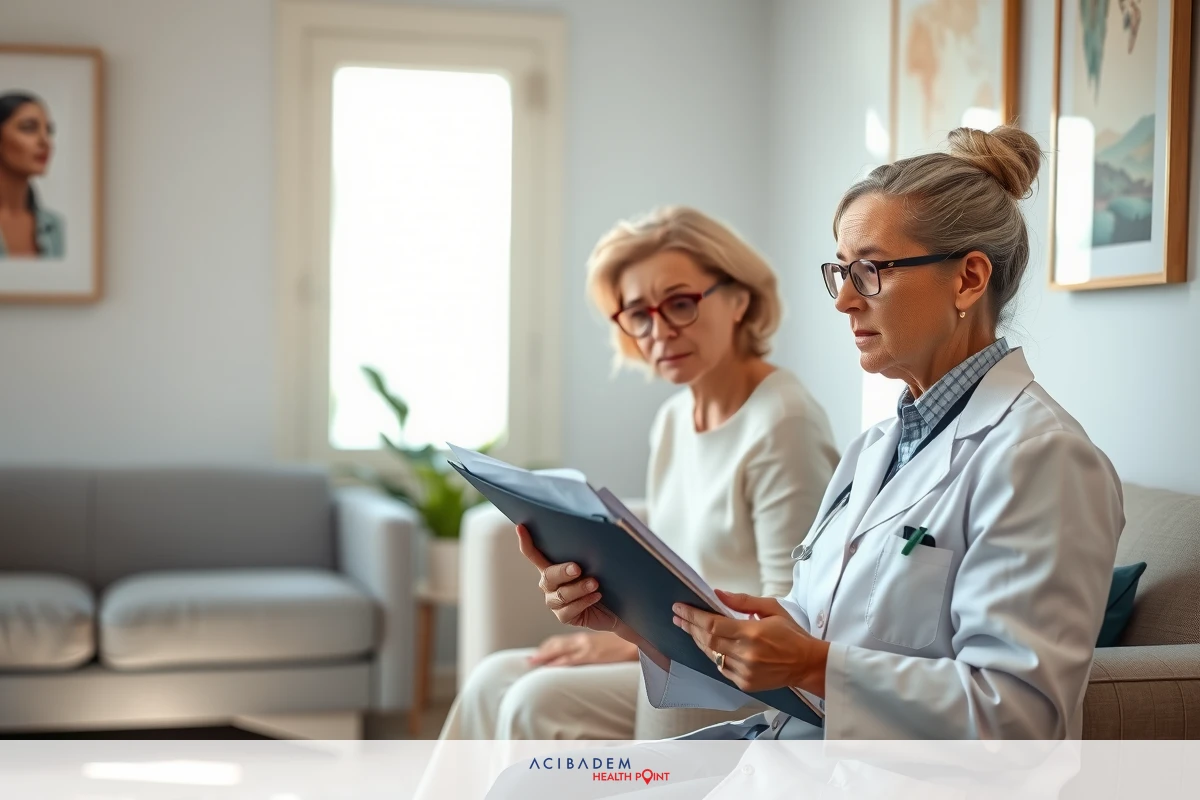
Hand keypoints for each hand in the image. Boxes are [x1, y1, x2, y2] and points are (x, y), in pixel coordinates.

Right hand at [515, 525, 670, 670]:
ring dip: (578, 588)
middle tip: (577, 568)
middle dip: (562, 571)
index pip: (535, 554)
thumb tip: (597, 535)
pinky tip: (596, 596)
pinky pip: (568, 610)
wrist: (620, 607)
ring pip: (559, 595)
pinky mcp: (564, 616)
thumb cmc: (608, 580)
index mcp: (553, 566)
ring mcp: (555, 601)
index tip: (521, 527)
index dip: (527, 541)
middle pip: (548, 575)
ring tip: (595, 583)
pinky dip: (583, 602)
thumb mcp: (599, 564)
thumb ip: (589, 553)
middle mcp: (549, 584)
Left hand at [527, 631, 638, 666]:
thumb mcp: (609, 642)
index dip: (550, 646)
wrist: (640, 638)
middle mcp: (584, 640)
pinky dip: (557, 662)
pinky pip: (570, 659)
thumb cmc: (628, 637)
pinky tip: (548, 667)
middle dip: (543, 652)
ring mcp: (587, 647)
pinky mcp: (592, 654)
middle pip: (557, 645)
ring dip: (544, 657)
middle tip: (529, 660)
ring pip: (559, 651)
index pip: (564, 641)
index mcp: (588, 637)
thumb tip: (593, 651)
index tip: (540, 651)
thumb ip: (599, 643)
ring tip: (531, 662)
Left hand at [672, 589, 828, 696]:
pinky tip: (707, 645)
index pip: (712, 624)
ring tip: (688, 628)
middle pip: (707, 640)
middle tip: (678, 616)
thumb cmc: (792, 634)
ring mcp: (745, 671)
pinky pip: (721, 668)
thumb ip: (744, 601)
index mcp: (752, 633)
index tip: (680, 607)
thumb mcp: (773, 609)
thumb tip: (718, 593)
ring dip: (698, 641)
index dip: (693, 616)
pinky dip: (712, 656)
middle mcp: (746, 654)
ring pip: (711, 656)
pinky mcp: (745, 683)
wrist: (808, 664)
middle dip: (690, 626)